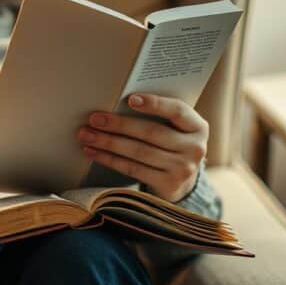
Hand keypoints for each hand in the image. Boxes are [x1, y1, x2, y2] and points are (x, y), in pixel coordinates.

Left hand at [77, 93, 207, 202]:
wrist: (182, 181)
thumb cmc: (170, 145)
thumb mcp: (173, 129)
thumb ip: (157, 116)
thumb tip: (116, 104)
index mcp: (198, 127)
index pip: (177, 111)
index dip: (154, 104)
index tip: (130, 99)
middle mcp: (195, 148)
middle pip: (151, 132)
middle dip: (118, 125)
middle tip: (94, 119)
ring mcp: (183, 169)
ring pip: (139, 152)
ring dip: (108, 142)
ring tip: (87, 135)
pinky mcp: (168, 185)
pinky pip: (133, 169)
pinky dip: (110, 159)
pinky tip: (94, 152)